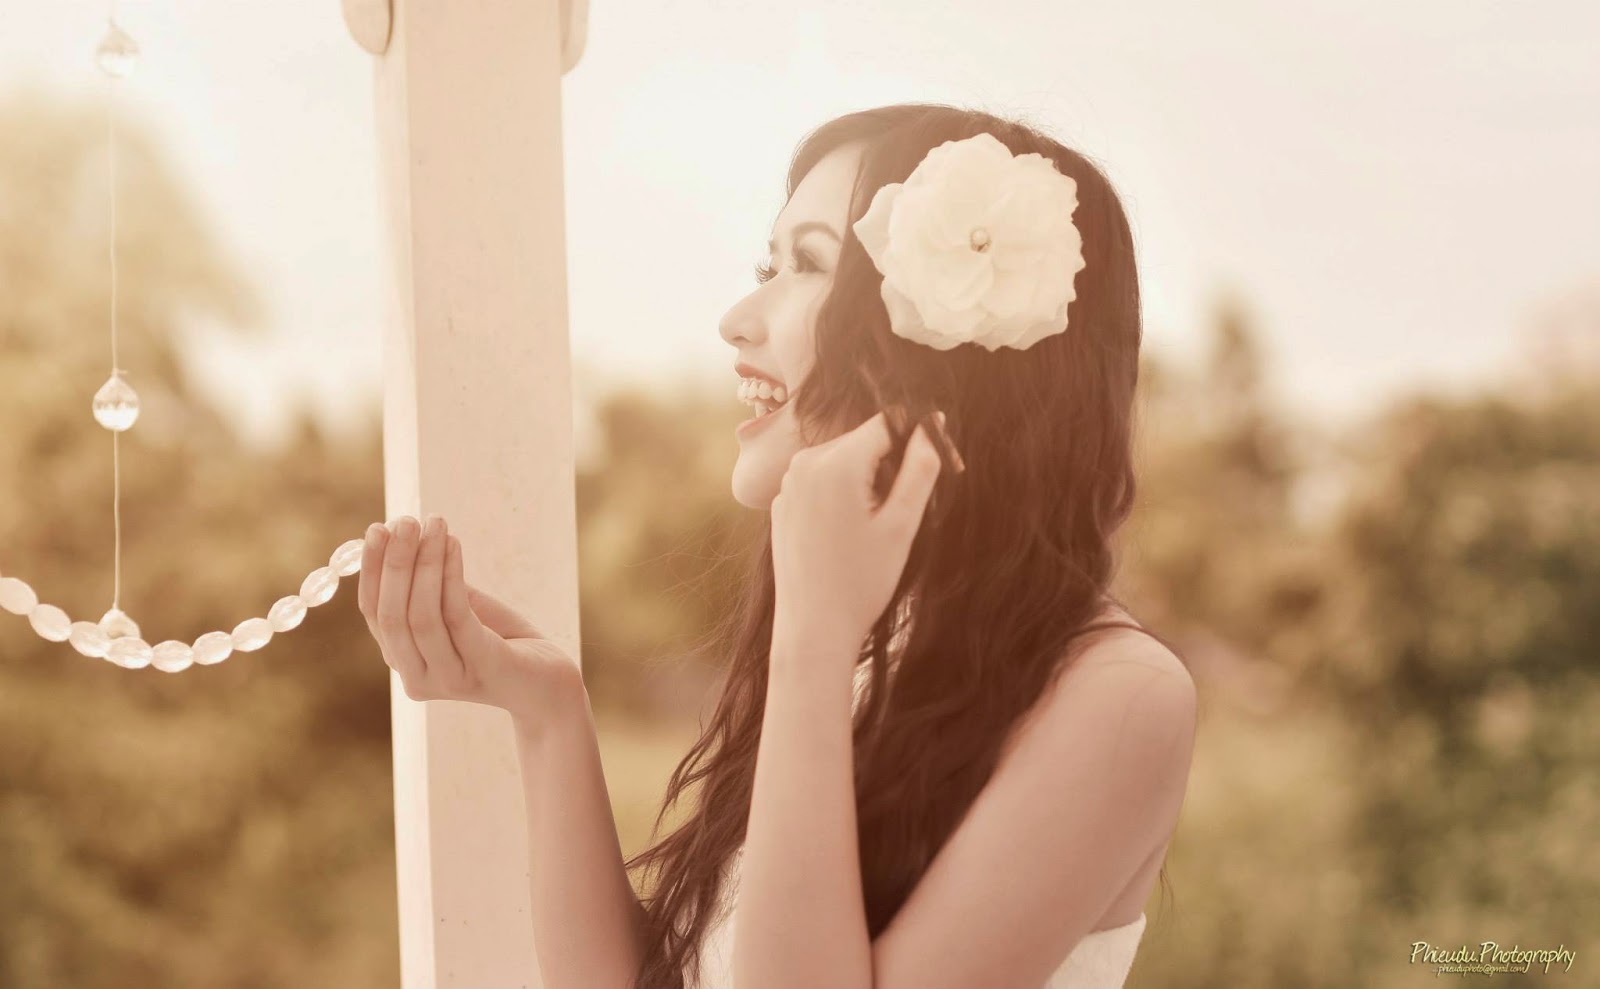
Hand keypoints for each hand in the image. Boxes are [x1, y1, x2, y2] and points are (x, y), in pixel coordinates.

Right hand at [358, 514, 582, 724]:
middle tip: (403, 521)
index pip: (373, 612)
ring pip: (421, 615)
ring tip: (433, 523)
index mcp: (404, 661)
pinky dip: (450, 575)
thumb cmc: (502, 640)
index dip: (372, 570)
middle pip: (391, 615)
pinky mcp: (481, 667)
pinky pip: (456, 615)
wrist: (549, 681)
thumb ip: (431, 585)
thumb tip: (406, 536)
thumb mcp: (460, 609)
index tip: (377, 528)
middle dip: (394, 563)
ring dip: (424, 562)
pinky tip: (453, 544)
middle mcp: (417, 677)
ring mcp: (448, 678)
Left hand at [770, 409, 945, 651]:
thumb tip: (933, 423)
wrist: (812, 629)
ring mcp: (788, 483)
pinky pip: (822, 482)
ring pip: (844, 460)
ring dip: (868, 480)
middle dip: (891, 463)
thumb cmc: (861, 582)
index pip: (888, 422)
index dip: (918, 438)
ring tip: (874, 527)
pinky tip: (848, 536)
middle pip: (865, 440)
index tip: (937, 468)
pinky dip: (843, 495)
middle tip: (904, 511)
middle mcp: (804, 463)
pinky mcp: (782, 503)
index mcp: (835, 463)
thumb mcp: (901, 525)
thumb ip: (921, 468)